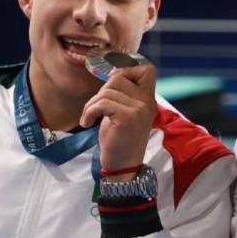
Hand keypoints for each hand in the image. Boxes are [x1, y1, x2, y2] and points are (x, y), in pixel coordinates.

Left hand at [80, 63, 156, 180]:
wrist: (122, 167)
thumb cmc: (120, 141)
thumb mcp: (126, 113)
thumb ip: (123, 95)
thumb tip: (113, 73)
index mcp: (149, 100)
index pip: (147, 69)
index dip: (127, 70)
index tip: (113, 85)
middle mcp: (147, 102)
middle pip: (119, 77)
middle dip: (102, 91)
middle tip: (96, 109)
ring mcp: (139, 109)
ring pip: (107, 90)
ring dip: (92, 103)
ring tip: (90, 117)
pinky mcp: (127, 118)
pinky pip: (102, 103)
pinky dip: (89, 111)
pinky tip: (87, 123)